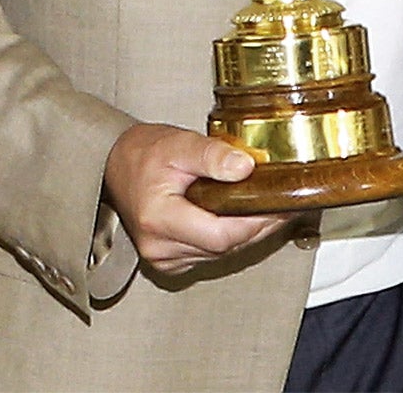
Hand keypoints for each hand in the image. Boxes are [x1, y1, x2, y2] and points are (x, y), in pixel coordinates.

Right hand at [101, 122, 291, 275]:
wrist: (116, 164)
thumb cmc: (145, 153)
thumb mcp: (180, 143)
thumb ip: (213, 155)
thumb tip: (245, 167)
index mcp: (159, 218)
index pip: (220, 236)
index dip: (255, 223)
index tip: (279, 205)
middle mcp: (158, 245)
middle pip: (224, 247)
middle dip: (259, 227)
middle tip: (286, 204)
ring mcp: (161, 256)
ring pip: (219, 254)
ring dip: (247, 233)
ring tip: (271, 208)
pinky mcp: (168, 259)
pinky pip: (209, 254)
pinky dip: (230, 238)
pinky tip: (245, 219)